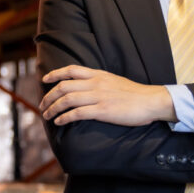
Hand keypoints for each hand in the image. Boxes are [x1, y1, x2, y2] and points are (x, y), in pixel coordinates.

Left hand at [40, 65, 174, 126]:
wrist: (151, 101)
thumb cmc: (134, 94)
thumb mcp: (114, 81)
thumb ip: (99, 81)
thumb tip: (85, 86)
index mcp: (98, 75)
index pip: (71, 70)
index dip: (55, 74)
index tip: (45, 79)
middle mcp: (95, 83)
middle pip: (64, 86)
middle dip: (49, 96)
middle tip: (42, 105)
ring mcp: (98, 97)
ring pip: (67, 100)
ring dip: (53, 108)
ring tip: (47, 115)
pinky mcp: (102, 111)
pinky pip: (77, 113)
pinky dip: (64, 118)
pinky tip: (59, 122)